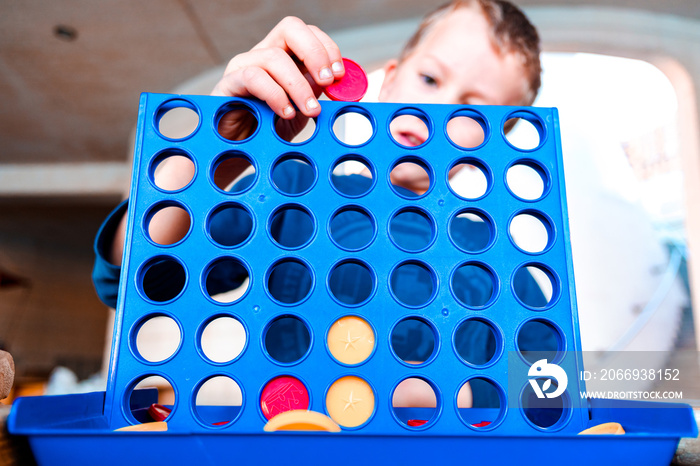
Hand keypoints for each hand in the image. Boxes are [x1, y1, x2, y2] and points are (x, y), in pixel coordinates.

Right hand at [212, 16, 344, 140]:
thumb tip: (331, 80)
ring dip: (299, 85)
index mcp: (284, 57)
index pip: (307, 34)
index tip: (339, 75)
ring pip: (274, 57)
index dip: (327, 49)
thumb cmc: (269, 130)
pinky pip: (253, 77)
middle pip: (291, 29)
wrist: (239, 152)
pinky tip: (286, 112)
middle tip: (327, 81)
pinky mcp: (228, 83)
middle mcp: (263, 55)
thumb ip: (315, 95)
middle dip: (315, 53)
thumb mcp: (300, 113)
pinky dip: (276, 95)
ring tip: (310, 110)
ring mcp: (243, 66)